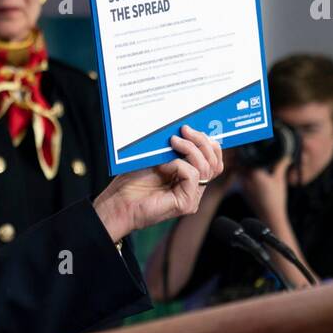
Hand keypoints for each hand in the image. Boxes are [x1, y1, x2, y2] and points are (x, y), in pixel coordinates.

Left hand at [92, 125, 223, 238]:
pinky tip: (163, 165)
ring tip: (173, 142)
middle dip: (201, 141)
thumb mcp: (158, 158)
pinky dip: (179, 165)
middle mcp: (194, 189)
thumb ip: (174, 149)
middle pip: (214, 162)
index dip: (207, 143)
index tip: (190, 129)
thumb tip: (186, 130)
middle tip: (184, 130)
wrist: (118, 202)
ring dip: (190, 149)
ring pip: (206, 167)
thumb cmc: (133, 182)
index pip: (214, 160)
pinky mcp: (187, 203)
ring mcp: (192, 197)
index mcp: (190, 178)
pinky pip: (193, 175)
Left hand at [238, 155, 289, 222]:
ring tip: (251, 161)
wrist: (270, 216)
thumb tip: (286, 156)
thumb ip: (281, 166)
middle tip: (249, 150)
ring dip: (243, 165)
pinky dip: (244, 173)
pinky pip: (241, 177)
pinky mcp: (243, 190)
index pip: (245, 156)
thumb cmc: (276, 199)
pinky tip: (251, 172)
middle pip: (239, 162)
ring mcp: (243, 185)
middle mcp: (245, 179)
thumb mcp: (280, 180)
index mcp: (254, 174)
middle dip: (243, 156)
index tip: (248, 144)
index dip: (245, 149)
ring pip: (239, 170)